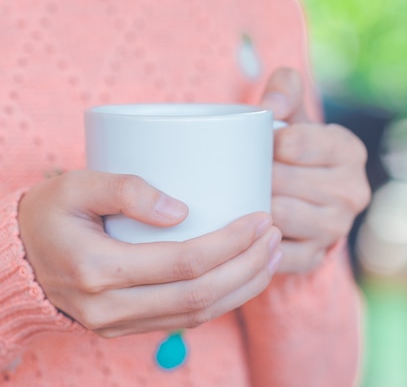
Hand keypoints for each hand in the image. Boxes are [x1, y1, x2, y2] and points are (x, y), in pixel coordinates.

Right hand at [18, 170, 280, 336]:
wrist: (18, 258)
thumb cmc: (50, 213)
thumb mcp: (77, 185)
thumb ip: (126, 189)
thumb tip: (182, 210)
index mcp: (98, 270)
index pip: (185, 263)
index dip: (232, 243)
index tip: (261, 218)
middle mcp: (111, 307)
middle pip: (201, 295)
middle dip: (249, 266)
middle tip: (276, 235)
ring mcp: (120, 323)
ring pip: (198, 315)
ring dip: (244, 287)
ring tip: (273, 255)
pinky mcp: (128, 327)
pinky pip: (186, 320)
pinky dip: (223, 300)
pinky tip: (245, 277)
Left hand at [259, 68, 370, 272]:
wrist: (307, 198)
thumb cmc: (294, 149)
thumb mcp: (296, 114)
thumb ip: (286, 88)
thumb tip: (271, 106)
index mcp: (349, 150)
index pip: (294, 143)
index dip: (265, 144)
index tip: (257, 146)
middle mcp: (353, 191)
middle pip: (283, 182)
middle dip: (255, 177)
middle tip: (238, 173)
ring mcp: (337, 228)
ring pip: (280, 216)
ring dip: (254, 207)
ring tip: (241, 197)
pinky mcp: (317, 256)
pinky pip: (279, 252)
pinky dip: (258, 240)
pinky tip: (249, 228)